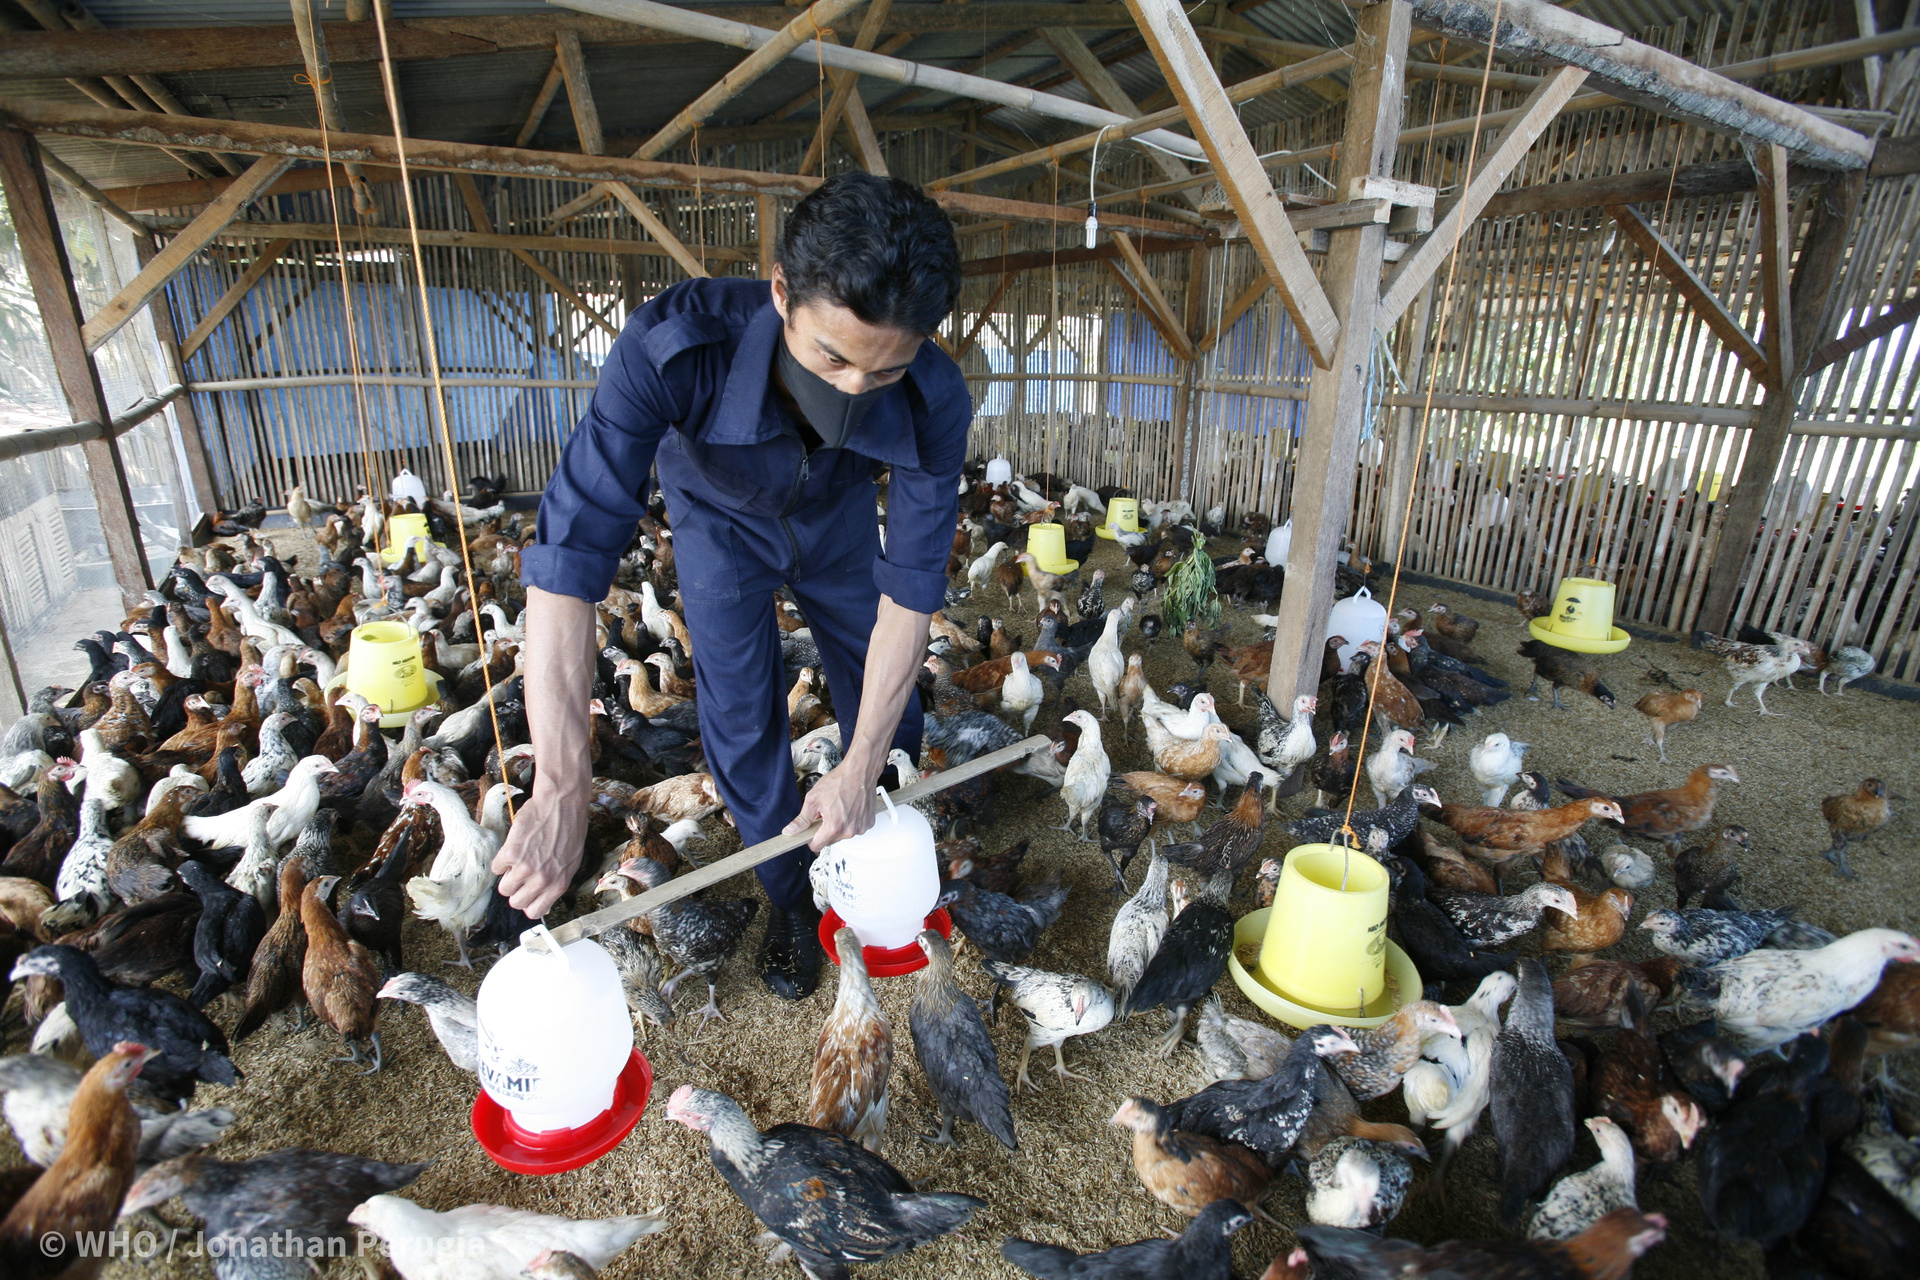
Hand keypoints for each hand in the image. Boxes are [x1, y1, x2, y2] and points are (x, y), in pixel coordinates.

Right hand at [491, 786, 586, 917]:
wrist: (561, 803)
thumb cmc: (570, 830)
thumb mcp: (571, 862)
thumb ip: (556, 883)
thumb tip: (544, 903)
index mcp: (558, 884)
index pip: (534, 912)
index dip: (528, 903)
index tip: (526, 894)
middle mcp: (542, 880)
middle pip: (515, 903)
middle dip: (516, 891)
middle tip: (520, 875)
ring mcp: (525, 868)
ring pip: (504, 888)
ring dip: (507, 875)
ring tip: (517, 860)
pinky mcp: (511, 853)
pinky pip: (496, 868)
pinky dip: (501, 860)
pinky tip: (513, 848)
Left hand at [784, 759, 881, 850]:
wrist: (860, 771)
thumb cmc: (840, 781)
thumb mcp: (814, 799)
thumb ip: (802, 819)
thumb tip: (791, 830)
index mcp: (834, 826)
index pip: (817, 846)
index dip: (810, 839)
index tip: (810, 831)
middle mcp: (849, 830)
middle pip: (830, 840)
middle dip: (825, 829)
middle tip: (826, 813)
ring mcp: (861, 828)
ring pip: (843, 835)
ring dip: (839, 825)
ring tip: (839, 808)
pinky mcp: (868, 823)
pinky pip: (855, 828)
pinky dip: (851, 821)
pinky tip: (849, 808)